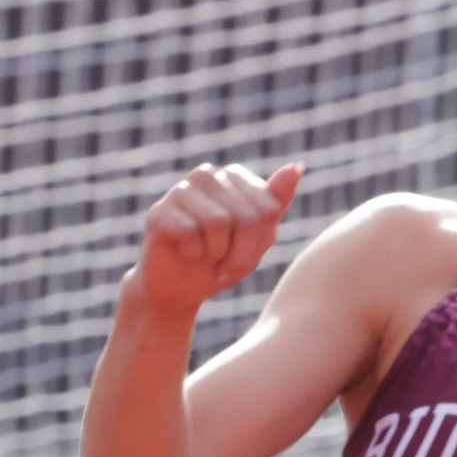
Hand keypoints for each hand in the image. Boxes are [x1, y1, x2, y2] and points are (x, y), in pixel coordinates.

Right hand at [127, 162, 304, 312]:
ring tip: (207, 258)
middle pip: (246, 216)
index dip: (259, 243)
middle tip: (225, 267)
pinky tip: (186, 254)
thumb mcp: (258, 237)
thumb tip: (297, 167)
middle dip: (240, 254)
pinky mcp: (159, 211)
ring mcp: (181, 190)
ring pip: (217, 220)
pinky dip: (193, 253)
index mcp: (233, 177)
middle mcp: (207, 175)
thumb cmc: (220, 261)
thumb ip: (276, 202)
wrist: (178, 290)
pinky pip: (189, 231)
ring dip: (216, 253)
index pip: (267, 208)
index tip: (246, 257)